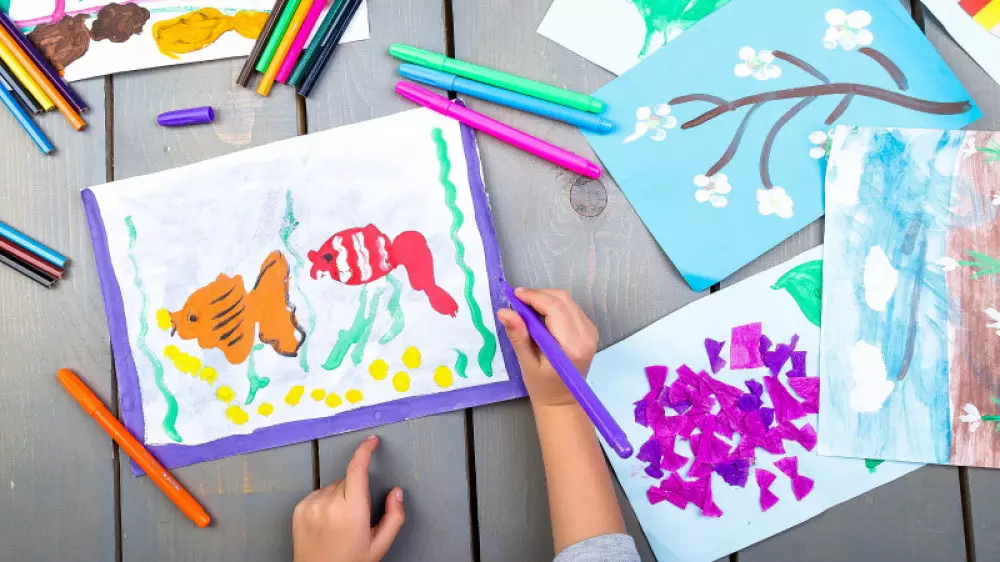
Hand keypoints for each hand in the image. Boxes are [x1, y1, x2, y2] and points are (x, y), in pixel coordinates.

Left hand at [292, 436, 404, 561]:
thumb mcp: (379, 545)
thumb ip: (394, 517)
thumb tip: (396, 493)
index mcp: (352, 511)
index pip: (358, 469)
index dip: (365, 450)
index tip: (371, 441)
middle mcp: (329, 504)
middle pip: (348, 479)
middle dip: (356, 490)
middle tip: (357, 516)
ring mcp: (311, 505)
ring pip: (333, 486)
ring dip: (340, 496)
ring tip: (340, 523)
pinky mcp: (299, 508)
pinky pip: (319, 494)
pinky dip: (326, 502)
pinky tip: (328, 522)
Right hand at [497, 288, 599, 409]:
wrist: (563, 401)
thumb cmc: (542, 386)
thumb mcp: (526, 363)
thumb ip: (518, 336)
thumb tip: (505, 311)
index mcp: (571, 346)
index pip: (554, 308)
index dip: (534, 297)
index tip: (514, 295)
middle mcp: (585, 336)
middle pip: (562, 300)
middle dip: (538, 295)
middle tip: (518, 302)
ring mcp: (590, 332)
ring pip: (567, 301)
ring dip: (546, 299)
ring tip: (527, 309)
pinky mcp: (590, 330)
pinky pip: (571, 308)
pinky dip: (554, 306)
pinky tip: (541, 316)